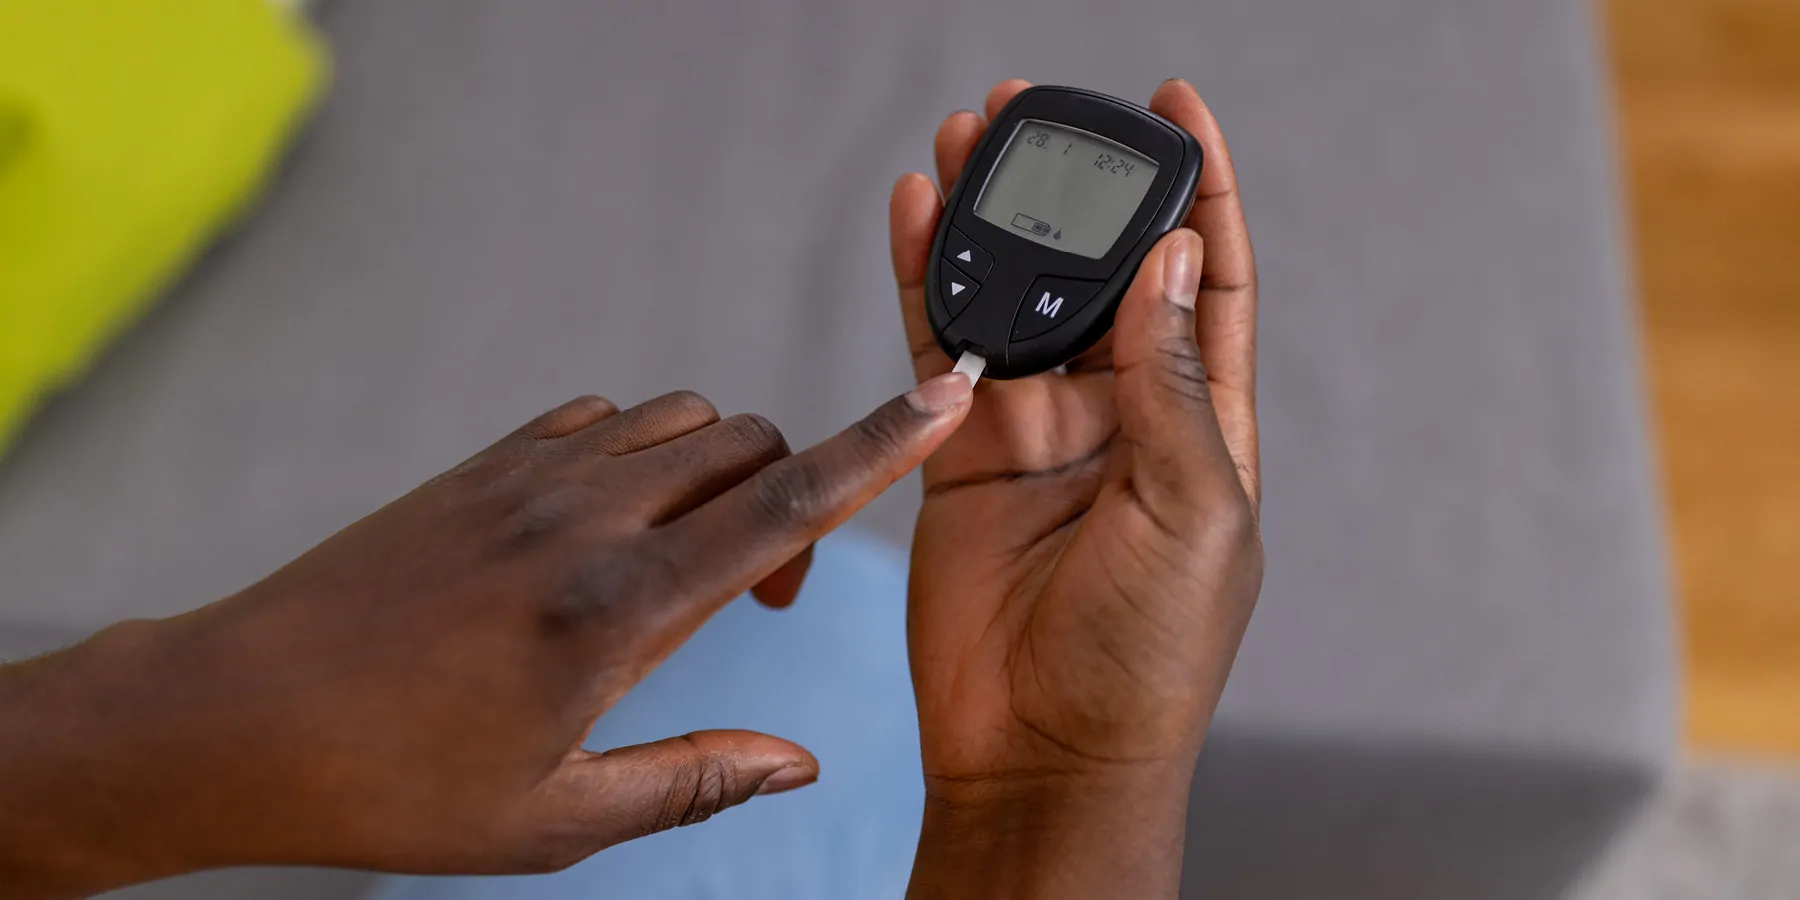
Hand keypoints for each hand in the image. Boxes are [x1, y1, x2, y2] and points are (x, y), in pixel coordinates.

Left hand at [0, 379, 970, 897]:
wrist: (236, 716)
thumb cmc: (392, 786)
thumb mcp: (557, 820)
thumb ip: (695, 778)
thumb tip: (801, 765)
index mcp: (618, 609)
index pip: (785, 502)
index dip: (885, 447)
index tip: (950, 393)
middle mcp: (583, 518)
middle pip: (746, 444)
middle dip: (792, 496)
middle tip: (757, 601)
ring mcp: (526, 479)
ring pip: (679, 420)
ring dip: (719, 472)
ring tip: (684, 569)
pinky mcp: (480, 467)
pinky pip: (602, 421)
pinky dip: (643, 453)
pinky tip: (612, 527)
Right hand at [894, 79, 1261, 897]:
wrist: (1042, 753)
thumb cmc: (1144, 657)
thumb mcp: (1191, 510)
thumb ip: (1167, 382)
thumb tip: (1167, 258)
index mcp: (1202, 422)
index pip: (1208, 278)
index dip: (1200, 189)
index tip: (1175, 108)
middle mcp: (1122, 414)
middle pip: (1100, 270)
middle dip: (1074, 189)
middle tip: (1037, 111)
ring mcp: (1037, 431)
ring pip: (1014, 294)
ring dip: (994, 217)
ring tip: (966, 135)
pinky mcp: (959, 454)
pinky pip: (943, 348)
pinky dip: (928, 280)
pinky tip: (919, 213)